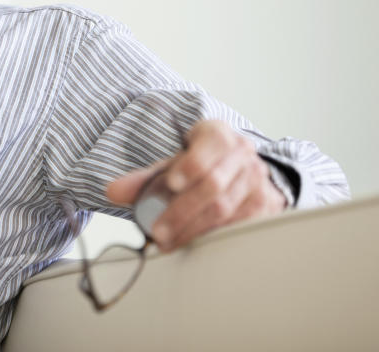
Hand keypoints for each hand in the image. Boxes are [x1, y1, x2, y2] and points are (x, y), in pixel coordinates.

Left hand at [105, 120, 285, 251]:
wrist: (240, 168)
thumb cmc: (201, 162)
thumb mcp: (174, 162)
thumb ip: (144, 177)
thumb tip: (113, 192)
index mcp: (218, 134)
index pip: (209, 146)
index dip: (190, 165)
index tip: (170, 183)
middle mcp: (243, 155)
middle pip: (213, 184)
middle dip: (182, 210)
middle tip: (157, 230)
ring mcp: (257, 181)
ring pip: (225, 208)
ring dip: (192, 229)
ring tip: (167, 241)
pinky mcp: (264, 206)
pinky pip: (237, 225)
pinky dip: (212, 236)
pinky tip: (192, 244)